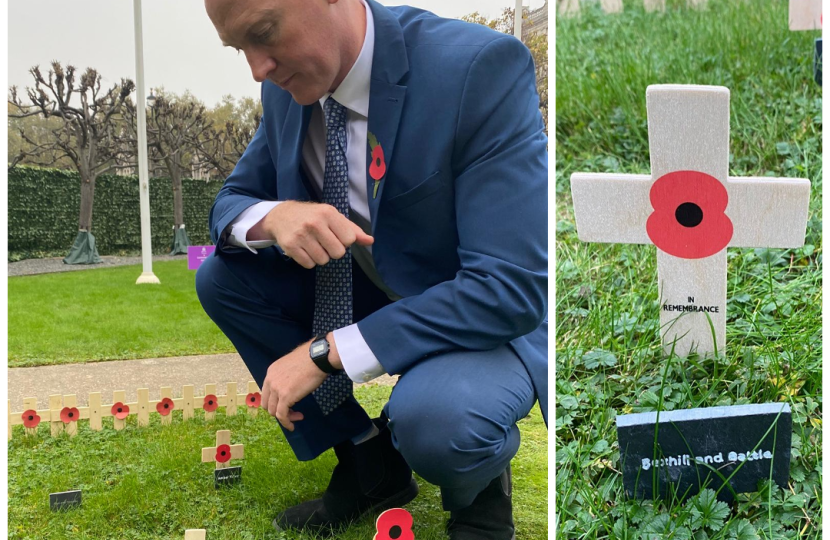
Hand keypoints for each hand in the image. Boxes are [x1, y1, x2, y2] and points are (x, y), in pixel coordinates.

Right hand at [249, 201, 373, 268]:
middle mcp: (315, 223)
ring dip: (320, 256)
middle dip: (333, 251)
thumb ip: (352, 230)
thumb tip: (370, 241)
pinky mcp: (290, 246)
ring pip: (323, 260)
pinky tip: (304, 249)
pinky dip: (309, 260)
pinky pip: (309, 264)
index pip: (349, 239)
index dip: (344, 241)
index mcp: (328, 213)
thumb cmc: (313, 216)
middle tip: (324, 242)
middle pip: (337, 253)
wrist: (281, 215)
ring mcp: (301, 235)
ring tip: (313, 245)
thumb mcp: (333, 217)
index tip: (335, 235)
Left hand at [261, 334, 342, 430]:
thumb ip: (286, 377)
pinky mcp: (285, 397)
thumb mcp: (292, 366)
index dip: (275, 401)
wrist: (317, 358)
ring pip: (274, 411)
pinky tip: (292, 426)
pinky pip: (282, 415)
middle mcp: (270, 381)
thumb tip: (291, 387)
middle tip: (292, 411)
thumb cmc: (311, 360)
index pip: (267, 393)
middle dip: (278, 410)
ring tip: (297, 416)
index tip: (287, 404)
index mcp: (271, 372)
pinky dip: (286, 423)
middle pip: (267, 404)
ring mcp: (276, 389)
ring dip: (285, 417)